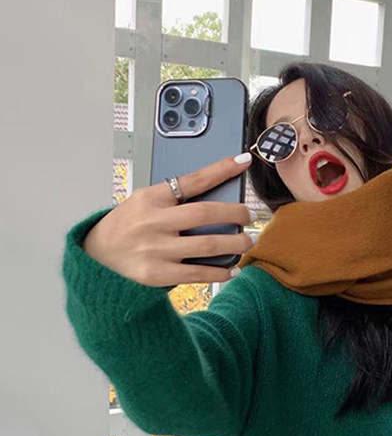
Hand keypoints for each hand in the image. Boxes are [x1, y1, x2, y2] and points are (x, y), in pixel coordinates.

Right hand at [82, 154, 257, 287]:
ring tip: (248, 241)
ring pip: (208, 245)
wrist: (97, 255)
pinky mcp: (158, 274)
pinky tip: (233, 269)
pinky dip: (221, 272)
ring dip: (235, 244)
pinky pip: (198, 273)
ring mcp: (157, 249)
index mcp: (152, 198)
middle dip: (236, 214)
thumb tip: (216, 199)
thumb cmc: (127, 226)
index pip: (193, 180)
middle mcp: (154, 221)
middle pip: (206, 213)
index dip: (221, 170)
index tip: (243, 161)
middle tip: (250, 215)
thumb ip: (173, 200)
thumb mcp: (144, 202)